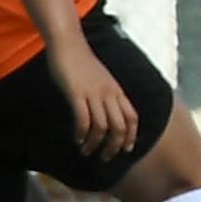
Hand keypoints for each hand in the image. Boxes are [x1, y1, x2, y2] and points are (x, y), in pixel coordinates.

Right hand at [49, 35, 138, 158]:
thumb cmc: (82, 62)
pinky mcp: (77, 94)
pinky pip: (83, 120)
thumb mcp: (101, 79)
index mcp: (116, 90)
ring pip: (102, 127)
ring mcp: (94, 94)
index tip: (126, 149)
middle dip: (114, 146)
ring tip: (87, 151)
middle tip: (105, 157)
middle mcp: (109, 93)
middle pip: (120, 126)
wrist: (68, 44)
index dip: (131, 135)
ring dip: (95, 143)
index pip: (132, 117)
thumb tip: (106, 113)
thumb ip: (106, 94)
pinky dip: (82, 134)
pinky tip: (77, 139)